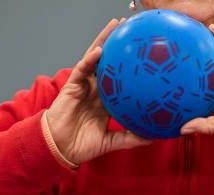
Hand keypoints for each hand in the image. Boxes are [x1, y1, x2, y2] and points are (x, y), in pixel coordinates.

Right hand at [47, 18, 150, 164]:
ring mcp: (84, 86)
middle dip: (119, 46)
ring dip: (104, 41)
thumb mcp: (111, 142)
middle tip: (133, 30)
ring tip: (115, 25)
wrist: (61, 149)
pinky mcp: (72, 86)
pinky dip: (90, 59)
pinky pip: (82, 69)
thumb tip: (152, 138)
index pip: (121, 80)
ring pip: (95, 59)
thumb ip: (130, 138)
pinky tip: (99, 50)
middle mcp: (96, 90)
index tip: (146, 57)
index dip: (131, 68)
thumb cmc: (82, 145)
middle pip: (109, 63)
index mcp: (106, 101)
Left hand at [181, 24, 213, 143]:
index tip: (176, 82)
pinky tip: (211, 28)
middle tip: (181, 56)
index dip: (193, 85)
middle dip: (198, 64)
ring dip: (209, 45)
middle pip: (210, 71)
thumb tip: (181, 129)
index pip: (205, 90)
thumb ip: (203, 125)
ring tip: (194, 36)